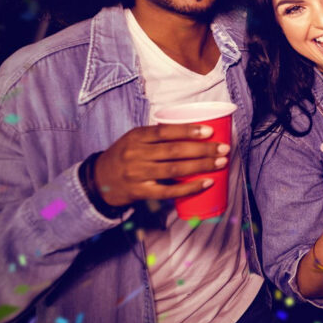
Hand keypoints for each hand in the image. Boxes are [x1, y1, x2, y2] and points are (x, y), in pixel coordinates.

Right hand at [93, 123, 229, 207]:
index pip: (164, 131)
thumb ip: (157, 135)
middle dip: (202, 150)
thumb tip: (195, 129)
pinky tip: (206, 183)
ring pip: (174, 170)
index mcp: (136, 137)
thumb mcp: (135, 139)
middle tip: (223, 148)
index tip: (210, 131)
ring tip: (220, 163)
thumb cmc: (125, 155)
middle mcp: (136, 154)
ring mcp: (137, 174)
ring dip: (200, 166)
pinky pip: (168, 191)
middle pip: (174, 151)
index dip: (188, 130)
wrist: (98, 180)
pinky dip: (189, 188)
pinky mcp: (140, 192)